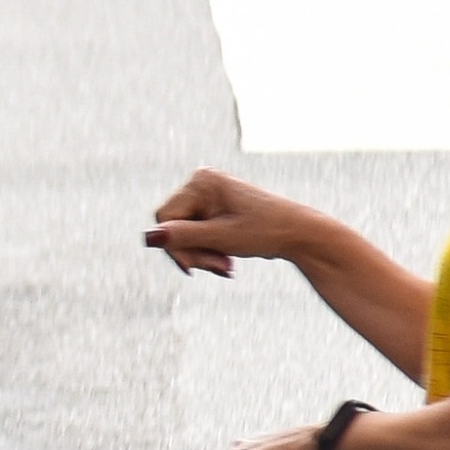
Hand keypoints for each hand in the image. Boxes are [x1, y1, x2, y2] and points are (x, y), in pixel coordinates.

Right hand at [146, 169, 345, 279]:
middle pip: (173, 226)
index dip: (176, 246)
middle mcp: (202, 182)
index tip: (197, 267)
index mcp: (201, 181)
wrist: (300, 233)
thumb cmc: (266, 231)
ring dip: (201, 254)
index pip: (165, 219)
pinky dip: (208, 250)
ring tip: (226, 265)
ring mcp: (208, 194)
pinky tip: (225, 259)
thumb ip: (183, 236)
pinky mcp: (215, 208)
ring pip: (184, 233)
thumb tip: (149, 238)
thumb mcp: (220, 237)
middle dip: (192, 251)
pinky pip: (196, 233)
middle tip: (219, 268)